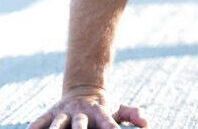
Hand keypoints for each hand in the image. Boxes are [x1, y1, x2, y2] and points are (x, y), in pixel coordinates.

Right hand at [26, 87, 147, 128]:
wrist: (84, 90)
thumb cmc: (105, 106)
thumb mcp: (120, 108)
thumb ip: (133, 114)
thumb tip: (146, 124)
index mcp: (99, 111)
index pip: (106, 122)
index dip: (111, 128)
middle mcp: (81, 112)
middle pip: (79, 124)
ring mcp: (65, 111)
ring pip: (58, 123)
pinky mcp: (51, 112)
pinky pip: (40, 120)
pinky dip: (34, 126)